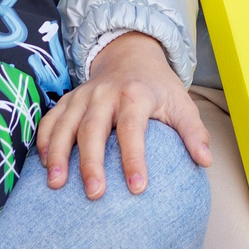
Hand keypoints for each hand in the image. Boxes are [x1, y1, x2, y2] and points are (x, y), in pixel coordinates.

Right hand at [36, 31, 211, 198]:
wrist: (131, 55)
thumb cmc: (158, 87)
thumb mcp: (181, 103)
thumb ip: (194, 132)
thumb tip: (205, 161)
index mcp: (135, 94)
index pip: (133, 128)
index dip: (134, 158)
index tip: (138, 188)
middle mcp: (105, 93)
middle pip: (93, 128)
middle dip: (91, 162)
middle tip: (94, 193)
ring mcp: (83, 95)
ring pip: (65, 124)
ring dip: (58, 154)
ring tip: (57, 184)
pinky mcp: (68, 100)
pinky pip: (50, 119)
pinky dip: (44, 140)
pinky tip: (44, 165)